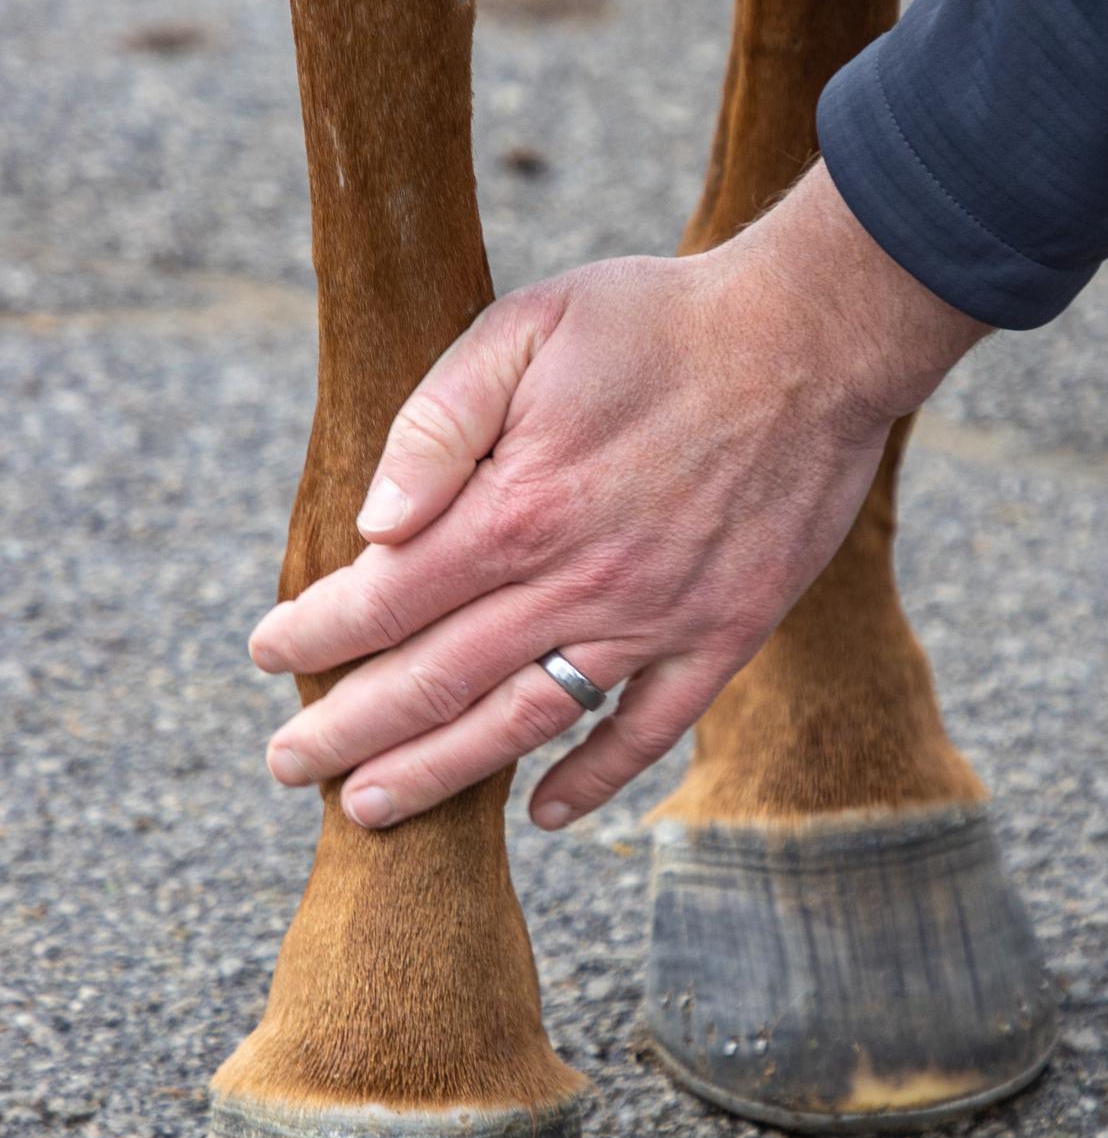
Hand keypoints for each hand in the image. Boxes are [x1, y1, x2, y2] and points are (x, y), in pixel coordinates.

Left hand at [249, 163, 987, 829]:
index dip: (315, 633)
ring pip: (524, 724)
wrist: (811, 341)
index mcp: (517, 506)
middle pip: (436, 680)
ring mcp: (651, 622)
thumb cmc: (658, 322)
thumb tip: (372, 522)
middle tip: (287, 765)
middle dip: (348, 730)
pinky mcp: (720, 638)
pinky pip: (646, 732)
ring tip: (370, 809)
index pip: (384, 596)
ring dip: (439, 774)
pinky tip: (544, 815)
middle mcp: (575, 583)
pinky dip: (592, 781)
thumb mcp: (526, 328)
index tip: (267, 652)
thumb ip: (437, 425)